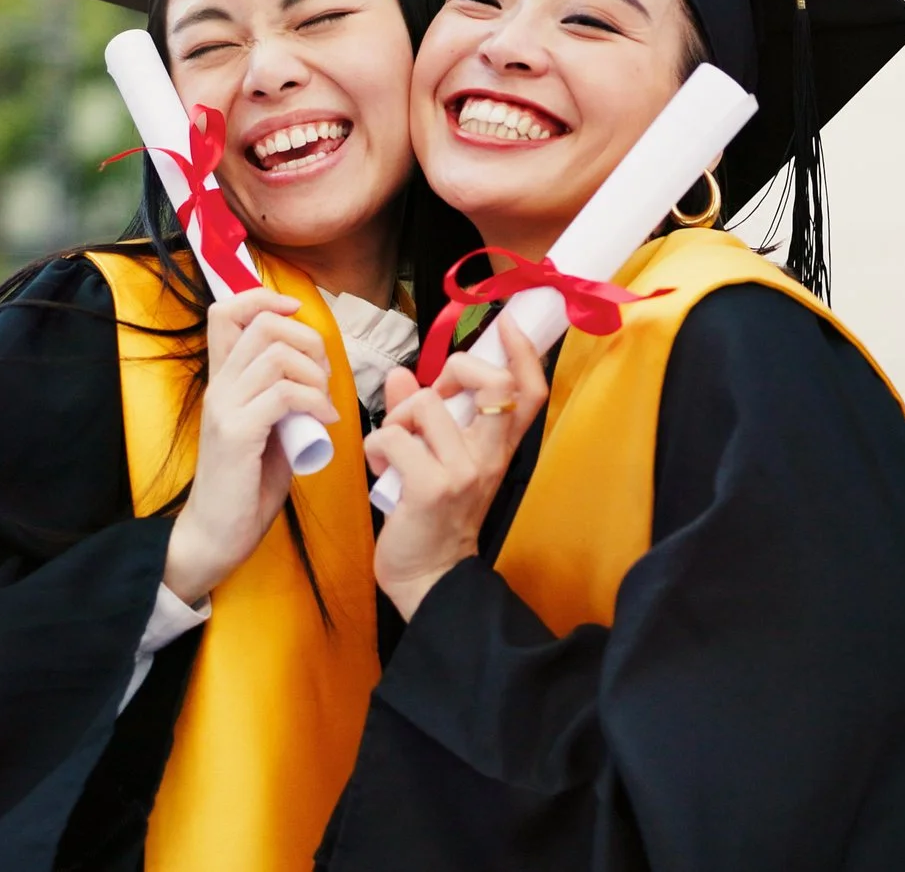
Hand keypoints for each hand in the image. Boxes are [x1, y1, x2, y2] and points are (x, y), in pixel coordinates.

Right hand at [161, 287, 337, 604]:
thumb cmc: (246, 485)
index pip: (225, 312)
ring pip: (276, 355)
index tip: (296, 313)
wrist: (216, 534)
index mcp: (223, 381)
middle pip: (263, 325)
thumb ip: (280, 397)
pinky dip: (314, 401)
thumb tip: (315, 373)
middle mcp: (219, 387)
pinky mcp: (237, 434)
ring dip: (314, 374)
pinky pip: (283, 394)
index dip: (264, 298)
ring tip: (323, 403)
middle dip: (308, 340)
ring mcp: (225, 408)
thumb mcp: (267, 428)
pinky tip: (325, 421)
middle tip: (323, 376)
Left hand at [366, 315, 547, 618]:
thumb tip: (400, 375)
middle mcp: (489, 457)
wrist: (427, 578)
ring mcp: (463, 473)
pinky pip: (392, 438)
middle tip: (430, 397)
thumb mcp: (435, 461)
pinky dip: (375, 447)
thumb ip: (420, 414)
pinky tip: (380, 470)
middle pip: (494, 384)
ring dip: (397, 418)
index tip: (507, 325)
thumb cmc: (430, 517)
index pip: (529, 392)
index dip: (523, 352)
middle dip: (454, 370)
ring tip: (394, 447)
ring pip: (425, 405)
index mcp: (497, 448)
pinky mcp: (430, 489)